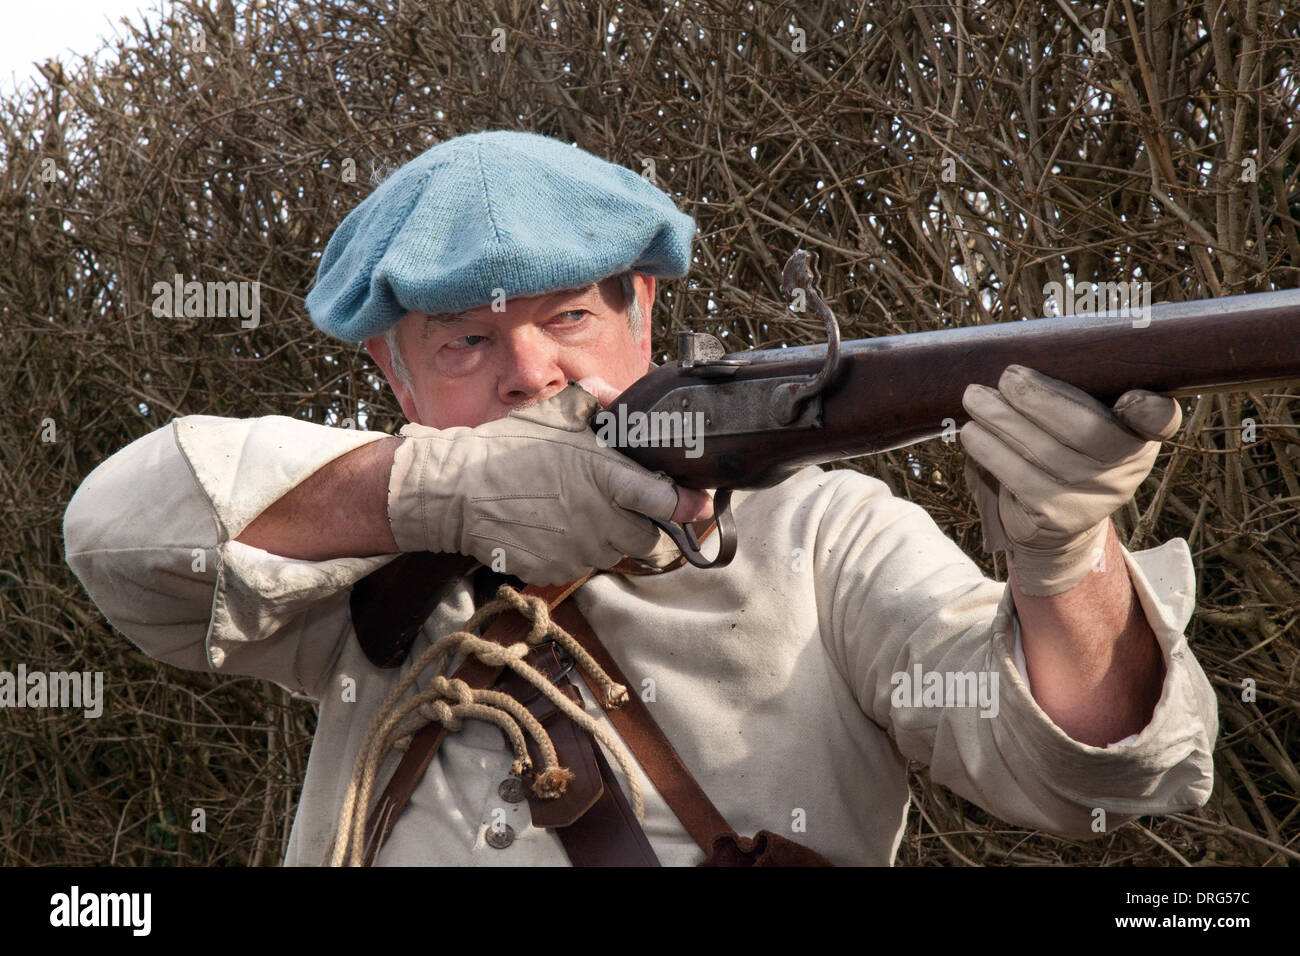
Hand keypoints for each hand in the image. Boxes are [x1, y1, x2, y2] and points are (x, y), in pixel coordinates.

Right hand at [388, 383, 709, 584]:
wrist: (457, 490)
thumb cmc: (508, 447)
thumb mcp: (558, 411)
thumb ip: (600, 401)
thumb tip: (629, 393)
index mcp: (605, 476)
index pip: (665, 501)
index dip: (686, 505)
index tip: (696, 504)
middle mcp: (598, 518)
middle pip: (647, 536)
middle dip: (641, 521)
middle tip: (620, 502)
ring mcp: (578, 549)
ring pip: (615, 553)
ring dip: (608, 536)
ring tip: (578, 510)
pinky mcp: (557, 570)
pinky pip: (582, 565)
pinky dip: (578, 550)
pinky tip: (555, 526)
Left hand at [960, 365, 1181, 595]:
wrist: (1051, 520)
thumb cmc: (1062, 448)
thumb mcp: (1083, 417)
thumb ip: (1080, 386)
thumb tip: (1058, 337)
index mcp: (1139, 434)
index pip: (1160, 421)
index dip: (1151, 410)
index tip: (1132, 397)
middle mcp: (1125, 470)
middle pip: (1086, 430)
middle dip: (1039, 399)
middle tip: (1007, 376)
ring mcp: (1093, 498)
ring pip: (1045, 454)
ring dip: (1002, 420)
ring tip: (974, 396)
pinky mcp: (1057, 517)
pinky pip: (1020, 480)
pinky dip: (990, 451)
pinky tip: (971, 433)